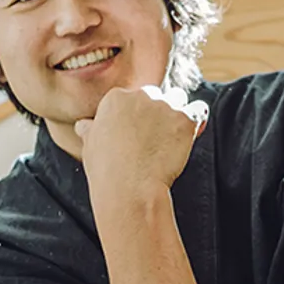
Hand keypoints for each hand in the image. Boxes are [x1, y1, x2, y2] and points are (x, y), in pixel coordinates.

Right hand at [74, 86, 208, 192]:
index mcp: (116, 98)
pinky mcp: (186, 119)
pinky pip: (199, 111)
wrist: (131, 188)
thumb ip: (91, 129)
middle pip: (156, 96)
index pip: (132, 97)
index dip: (138, 115)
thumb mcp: (90, 146)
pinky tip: (190, 134)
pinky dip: (196, 122)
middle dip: (157, 113)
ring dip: (176, 115)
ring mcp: (165, 106)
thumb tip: (85, 125)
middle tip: (156, 139)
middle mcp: (141, 96)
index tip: (139, 134)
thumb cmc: (108, 171)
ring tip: (172, 138)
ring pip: (178, 100)